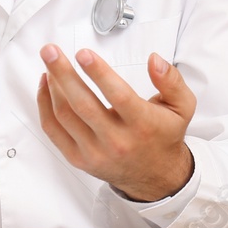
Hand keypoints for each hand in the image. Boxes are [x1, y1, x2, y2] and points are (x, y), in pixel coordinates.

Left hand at [36, 45, 196, 202]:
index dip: (99, 73)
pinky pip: (54, 130)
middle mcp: (116, 141)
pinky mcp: (79, 159)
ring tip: (49, 62)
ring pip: (65, 116)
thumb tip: (155, 59)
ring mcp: (94, 152)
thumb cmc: (164, 135)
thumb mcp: (182, 106)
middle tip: (51, 51)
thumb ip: (171, 80)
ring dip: (53, 86)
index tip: (83, 53)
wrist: (155, 176)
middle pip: (83, 105)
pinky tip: (46, 85)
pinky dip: (45, 105)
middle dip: (63, 74)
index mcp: (142, 124)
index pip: (118, 96)